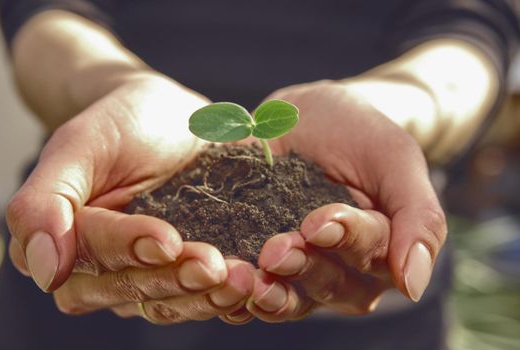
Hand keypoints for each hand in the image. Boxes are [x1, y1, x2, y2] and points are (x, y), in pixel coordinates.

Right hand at [6, 73, 223, 292]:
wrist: (168, 118)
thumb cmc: (120, 124)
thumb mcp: (80, 144)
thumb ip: (46, 201)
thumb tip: (45, 270)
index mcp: (67, 240)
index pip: (93, 256)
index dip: (128, 250)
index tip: (168, 240)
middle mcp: (103, 268)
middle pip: (134, 289)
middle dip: (176, 279)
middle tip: (216, 266)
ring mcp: (146, 275)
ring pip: (170, 303)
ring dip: (206, 297)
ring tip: (242, 279)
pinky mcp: (184, 274)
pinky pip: (201, 297)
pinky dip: (226, 298)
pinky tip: (252, 289)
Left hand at [245, 81, 446, 320]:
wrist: (309, 116)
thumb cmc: (360, 134)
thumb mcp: (395, 159)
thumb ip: (418, 217)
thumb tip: (413, 287)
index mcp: (381, 249)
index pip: (370, 255)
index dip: (346, 241)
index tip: (319, 222)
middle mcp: (343, 269)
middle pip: (329, 285)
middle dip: (304, 268)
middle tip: (277, 250)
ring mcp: (300, 269)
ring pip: (291, 298)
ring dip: (271, 291)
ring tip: (250, 276)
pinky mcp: (261, 261)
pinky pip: (253, 289)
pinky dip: (239, 293)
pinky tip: (226, 283)